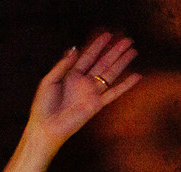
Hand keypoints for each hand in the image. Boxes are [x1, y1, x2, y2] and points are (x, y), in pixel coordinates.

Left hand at [27, 33, 139, 149]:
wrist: (46, 127)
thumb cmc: (43, 105)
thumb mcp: (49, 81)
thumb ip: (62, 65)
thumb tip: (75, 48)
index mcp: (71, 75)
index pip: (88, 57)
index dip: (97, 45)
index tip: (108, 35)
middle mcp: (83, 82)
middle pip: (103, 63)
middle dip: (115, 51)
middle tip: (127, 40)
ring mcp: (91, 93)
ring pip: (110, 74)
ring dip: (122, 63)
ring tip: (133, 51)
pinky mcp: (96, 105)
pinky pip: (114, 93)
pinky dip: (126, 85)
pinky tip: (137, 76)